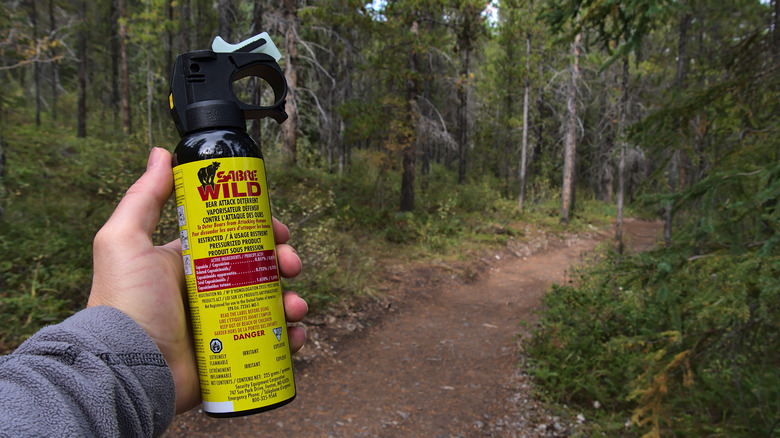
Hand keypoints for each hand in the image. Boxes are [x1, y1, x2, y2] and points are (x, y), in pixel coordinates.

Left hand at [87, 147, 306, 413]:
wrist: (128, 367)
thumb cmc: (126, 302)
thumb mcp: (126, 241)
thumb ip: (144, 197)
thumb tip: (161, 153)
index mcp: (190, 264)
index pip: (235, 239)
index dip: (262, 232)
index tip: (279, 231)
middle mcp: (209, 291)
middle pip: (260, 269)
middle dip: (283, 263)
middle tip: (292, 266)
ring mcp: (222, 323)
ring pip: (271, 305)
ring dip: (292, 300)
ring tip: (295, 306)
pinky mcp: (232, 354)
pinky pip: (272, 342)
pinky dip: (290, 337)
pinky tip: (295, 334)